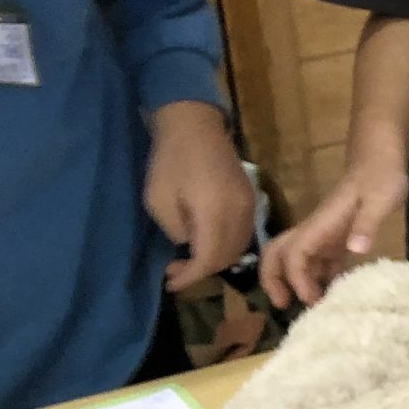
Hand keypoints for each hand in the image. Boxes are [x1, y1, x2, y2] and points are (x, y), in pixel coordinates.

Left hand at [142, 103, 255, 292]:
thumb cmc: (170, 162)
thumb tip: (190, 245)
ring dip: (216, 260)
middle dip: (202, 271)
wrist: (194, 126)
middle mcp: (240, 214)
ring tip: (189, 259)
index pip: (209, 260)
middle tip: (176, 271)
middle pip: (228, 258)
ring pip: (239, 248)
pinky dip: (226, 246)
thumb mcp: (158, 202)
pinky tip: (205, 241)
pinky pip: (243, 234)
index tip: (170, 283)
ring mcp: (249, 206)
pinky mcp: (250, 199)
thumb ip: (177, 232)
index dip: (190, 277)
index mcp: (216, 214)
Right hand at [260, 154, 408, 307]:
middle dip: (273, 279)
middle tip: (284, 305)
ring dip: (295, 282)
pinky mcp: (336, 237)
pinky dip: (318, 278)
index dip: (297, 279)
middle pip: (278, 254)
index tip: (311, 299)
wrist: (381, 159)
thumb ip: (367, 223)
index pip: (294, 254)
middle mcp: (316, 231)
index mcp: (320, 224)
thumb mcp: (381, 198)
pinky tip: (333, 294)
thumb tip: (355, 249)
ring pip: (296, 260)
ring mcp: (324, 234)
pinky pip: (319, 261)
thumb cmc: (382, 176)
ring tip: (311, 308)